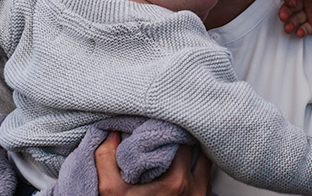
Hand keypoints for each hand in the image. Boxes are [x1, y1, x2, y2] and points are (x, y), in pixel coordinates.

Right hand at [97, 133, 211, 195]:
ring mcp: (201, 194)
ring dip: (191, 151)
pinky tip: (179, 164)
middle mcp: (194, 187)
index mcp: (176, 181)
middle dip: (180, 137)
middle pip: (196, 146)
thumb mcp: (110, 190)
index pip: (182, 137)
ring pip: (204, 160)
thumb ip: (106, 158)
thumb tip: (112, 133)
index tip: (158, 123)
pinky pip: (205, 175)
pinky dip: (195, 166)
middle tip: (164, 133)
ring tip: (172, 146)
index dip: (170, 127)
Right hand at [279, 0, 311, 36]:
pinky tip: (300, 32)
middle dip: (285, 13)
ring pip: (295, 19)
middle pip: (290, 7)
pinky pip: (304, 29)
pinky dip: (300, 31)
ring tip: (288, 28)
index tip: (290, 3)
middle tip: (283, 18)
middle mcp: (308, 2)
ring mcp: (311, 14)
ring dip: (290, 23)